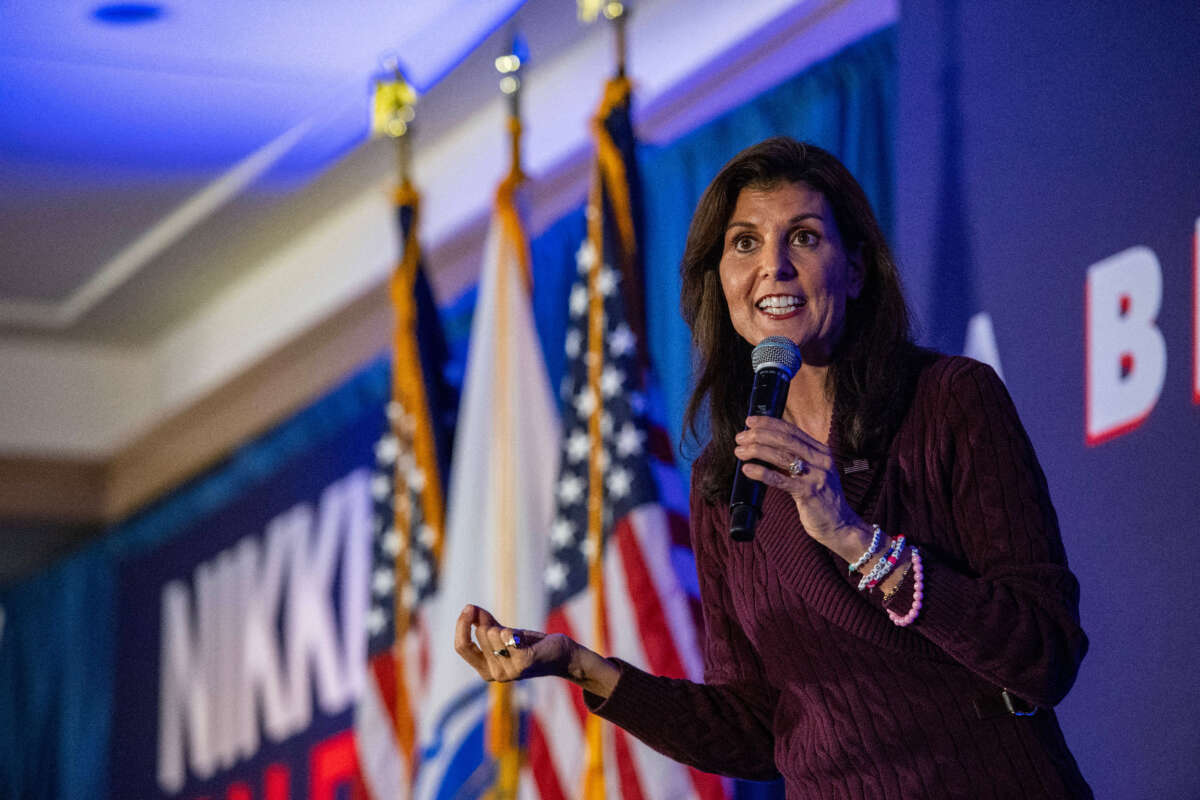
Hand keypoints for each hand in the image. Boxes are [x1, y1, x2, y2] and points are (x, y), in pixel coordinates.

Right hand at [454, 605, 620, 697]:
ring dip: (506, 627)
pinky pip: (508, 639)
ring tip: (521, 637)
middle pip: (481, 634)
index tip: (468, 607)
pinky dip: (511, 632)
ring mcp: (508, 671)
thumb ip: (485, 623)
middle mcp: (494, 674)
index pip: (461, 647)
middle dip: (490, 622)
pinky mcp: (524, 664)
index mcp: (485, 670)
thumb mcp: (503, 633)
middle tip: (510, 628)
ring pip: (493, 634)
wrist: (561, 655)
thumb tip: (469, 608)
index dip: (461, 625)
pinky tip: (520, 636)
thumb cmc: (531, 644)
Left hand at [733, 416, 865, 551]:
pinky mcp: (809, 493)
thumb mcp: (813, 473)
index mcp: (821, 451)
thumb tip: (765, 447)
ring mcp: (816, 475)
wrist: (840, 525)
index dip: (768, 423)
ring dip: (756, 451)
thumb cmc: (820, 500)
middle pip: (785, 440)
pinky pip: (780, 479)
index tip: (750, 421)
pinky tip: (748, 469)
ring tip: (739, 451)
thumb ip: (796, 459)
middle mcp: (821, 460)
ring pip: (781, 456)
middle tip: (740, 437)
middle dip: (759, 435)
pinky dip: (761, 473)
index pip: (792, 430)